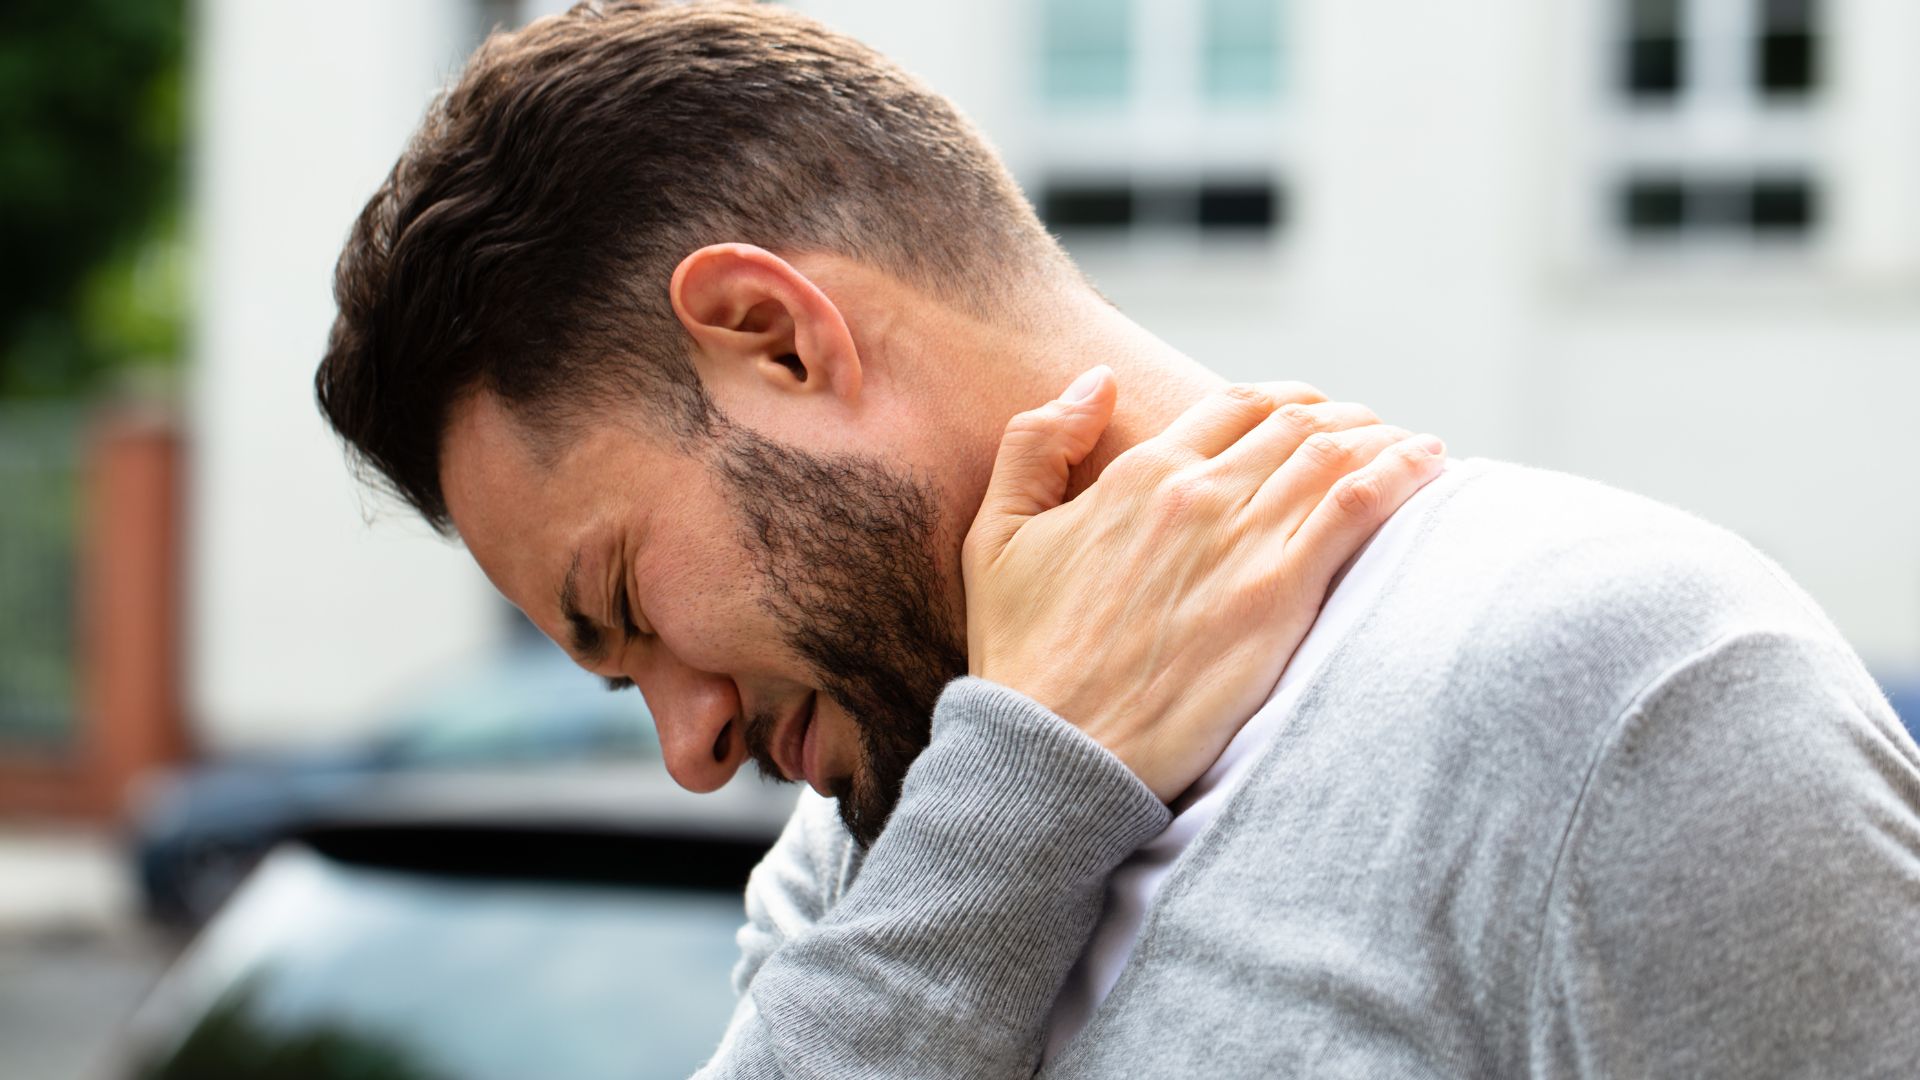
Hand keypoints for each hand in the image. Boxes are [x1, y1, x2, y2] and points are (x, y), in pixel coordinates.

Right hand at [963, 367, 1444, 800]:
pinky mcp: (1278, 598)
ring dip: (1383, 437)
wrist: (1054, 750)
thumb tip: (1096, 380)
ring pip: (1336, 453)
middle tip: (1373, 435)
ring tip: (1414, 448)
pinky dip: (1401, 473)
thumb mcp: (996, 536)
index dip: (1286, 402)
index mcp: (1140, 474)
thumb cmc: (1023, 657)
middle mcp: (1196, 495)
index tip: (1313, 416)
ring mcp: (1241, 543)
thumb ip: (1036, 445)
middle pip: (1297, 423)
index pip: (1236, 405)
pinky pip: (1357, 507)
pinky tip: (1429, 466)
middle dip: (1345, 417)